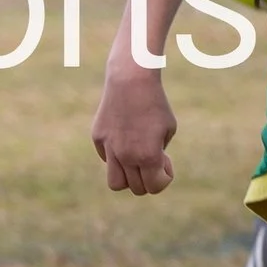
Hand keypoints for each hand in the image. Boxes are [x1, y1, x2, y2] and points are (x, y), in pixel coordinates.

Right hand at [91, 68, 176, 194]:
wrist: (130, 79)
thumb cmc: (155, 104)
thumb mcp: (168, 129)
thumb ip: (158, 156)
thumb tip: (146, 171)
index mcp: (148, 156)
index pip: (155, 187)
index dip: (164, 178)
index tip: (165, 160)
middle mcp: (126, 156)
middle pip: (136, 188)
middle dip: (147, 178)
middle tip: (152, 157)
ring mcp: (109, 148)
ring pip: (115, 183)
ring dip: (128, 178)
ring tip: (135, 160)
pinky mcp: (98, 138)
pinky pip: (107, 159)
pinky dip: (116, 156)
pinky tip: (125, 136)